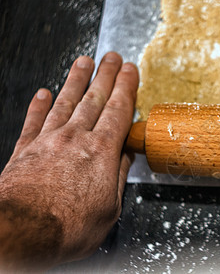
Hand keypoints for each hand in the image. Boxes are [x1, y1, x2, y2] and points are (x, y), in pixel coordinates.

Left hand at [0, 52, 138, 270]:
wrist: (21, 231)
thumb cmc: (67, 226)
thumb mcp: (109, 208)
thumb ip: (118, 176)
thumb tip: (125, 156)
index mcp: (101, 151)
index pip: (118, 110)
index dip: (126, 88)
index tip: (130, 71)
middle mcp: (75, 139)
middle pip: (94, 99)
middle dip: (105, 75)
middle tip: (112, 57)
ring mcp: (48, 141)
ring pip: (66, 102)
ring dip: (76, 80)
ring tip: (83, 62)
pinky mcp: (24, 150)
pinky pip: (34, 120)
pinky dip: (39, 105)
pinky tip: (43, 93)